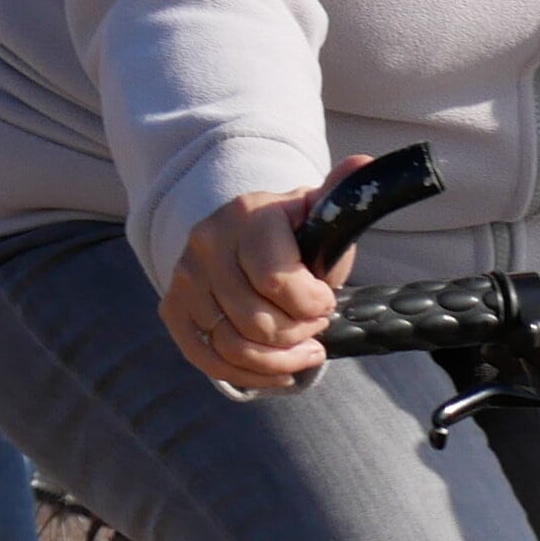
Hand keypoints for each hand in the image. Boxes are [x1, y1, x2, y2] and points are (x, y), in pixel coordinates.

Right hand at [160, 162, 363, 388]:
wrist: (245, 233)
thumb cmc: (294, 233)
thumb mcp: (321, 213)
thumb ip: (342, 196)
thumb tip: (365, 164)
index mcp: (246, 216)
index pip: (279, 282)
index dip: (314, 305)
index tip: (327, 299)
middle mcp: (207, 244)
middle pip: (260, 324)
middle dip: (301, 333)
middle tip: (315, 324)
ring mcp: (185, 277)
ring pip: (236, 348)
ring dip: (282, 361)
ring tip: (305, 350)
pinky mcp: (175, 307)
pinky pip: (209, 360)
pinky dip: (250, 376)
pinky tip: (279, 371)